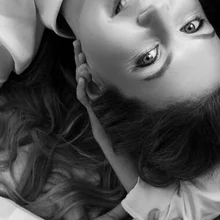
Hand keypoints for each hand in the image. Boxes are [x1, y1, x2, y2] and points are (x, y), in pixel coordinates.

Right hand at [73, 40, 139, 191]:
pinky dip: (85, 92)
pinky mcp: (100, 128)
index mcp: (107, 108)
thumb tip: (142, 87)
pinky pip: (90, 107)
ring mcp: (98, 120)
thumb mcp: (136, 122)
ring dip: (80, 74)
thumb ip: (132, 108)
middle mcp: (100, 112)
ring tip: (80, 58)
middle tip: (77, 44)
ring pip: (85, 93)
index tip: (88, 47)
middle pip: (87, 83)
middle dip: (81, 62)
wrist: (137, 175)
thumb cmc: (139, 150)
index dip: (91, 63)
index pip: (97, 81)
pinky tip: (83, 80)